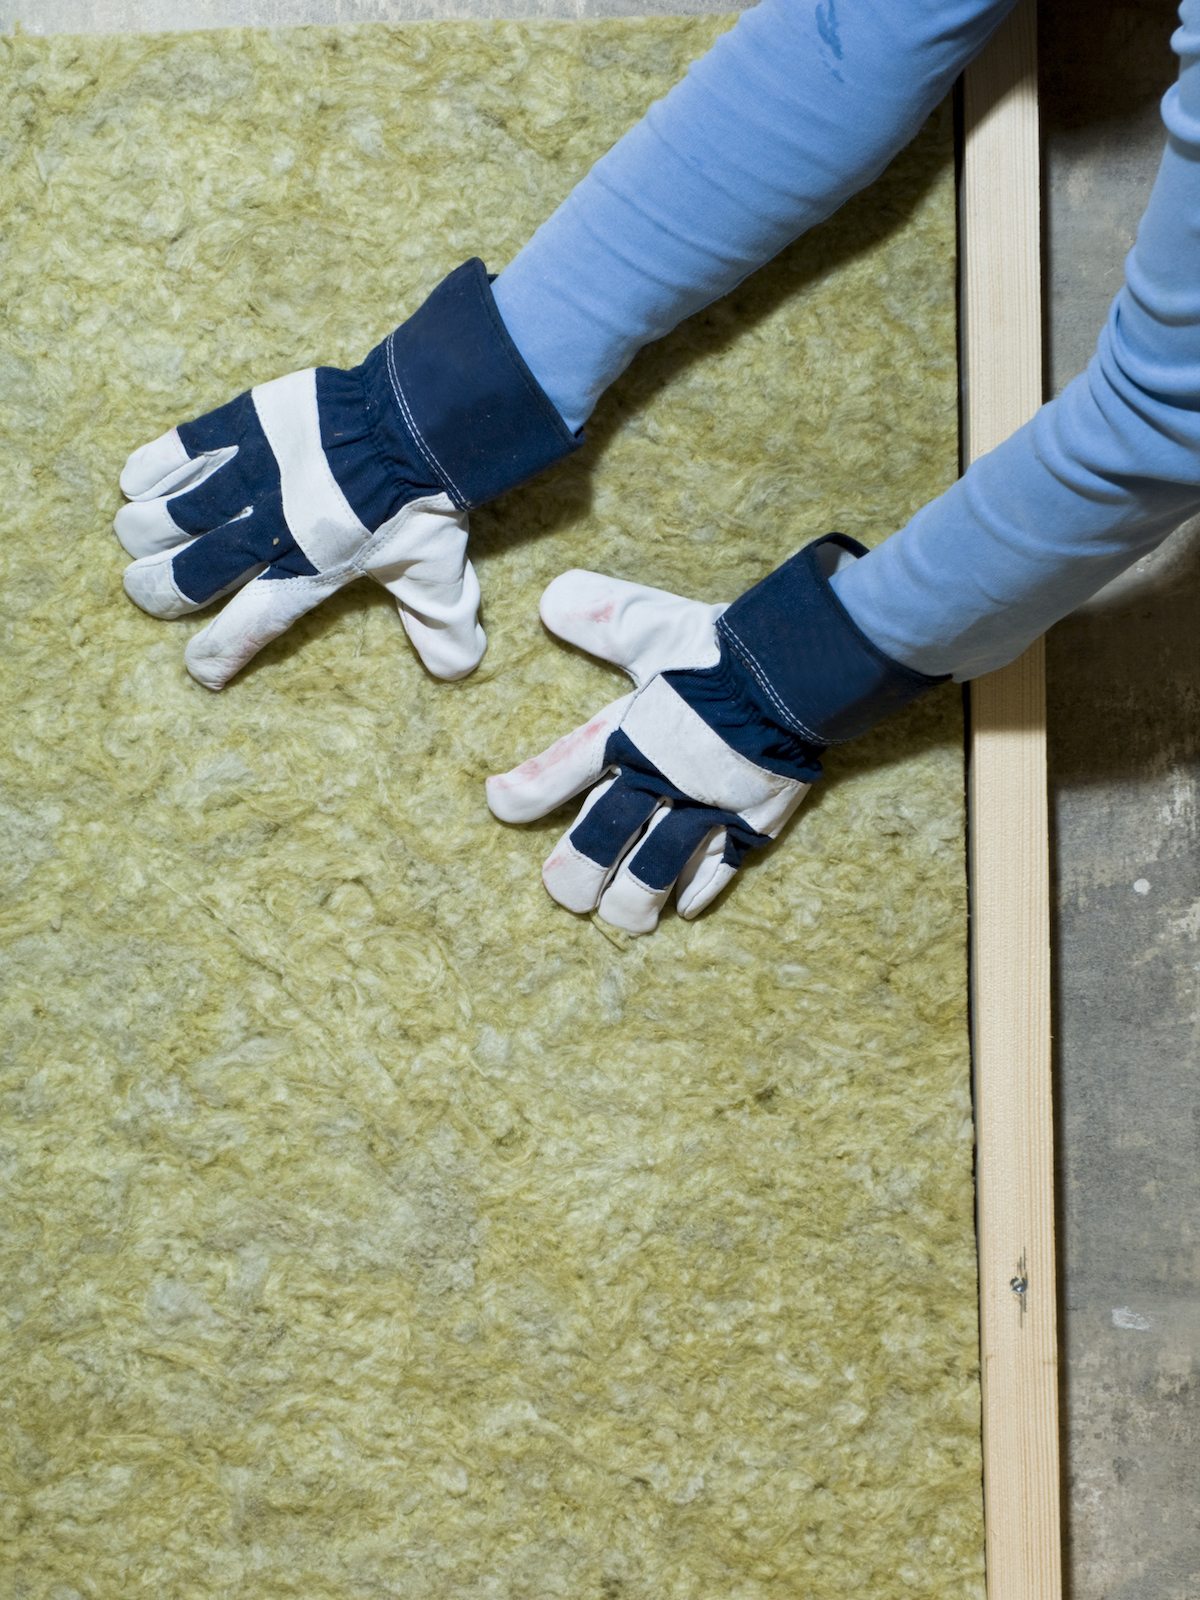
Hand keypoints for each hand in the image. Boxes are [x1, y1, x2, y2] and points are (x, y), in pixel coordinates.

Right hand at [114, 259, 578, 689]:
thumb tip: (460, 671)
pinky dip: (148, 472)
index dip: (218, 652)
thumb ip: (442, 626)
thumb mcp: (439, 573)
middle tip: (150, 592)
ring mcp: (249, 476)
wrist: (418, 418)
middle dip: (157, 593)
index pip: (251, 625)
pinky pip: (177, 452)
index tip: (200, 669)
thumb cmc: (425, 502)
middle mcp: (269, 532)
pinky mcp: (240, 424)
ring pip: (168, 516)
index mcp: (312, 573)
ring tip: (139, 538)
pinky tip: (136, 485)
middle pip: (188, 576)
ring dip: (144, 534)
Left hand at [486, 536, 943, 934]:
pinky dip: (695, 894)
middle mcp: (658, 780)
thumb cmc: (721, 648)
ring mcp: (704, 809)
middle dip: (575, 877)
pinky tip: (682, 908)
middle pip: (599, 846)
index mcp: (629, 734)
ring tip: (618, 915)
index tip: (500, 803)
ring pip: (651, 876)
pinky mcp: (749, 824)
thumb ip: (599, 615)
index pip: (560, 771)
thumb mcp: (652, 622)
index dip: (523, 793)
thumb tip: (547, 600)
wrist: (800, 669)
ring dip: (629, 903)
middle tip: (565, 890)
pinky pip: (716, 874)